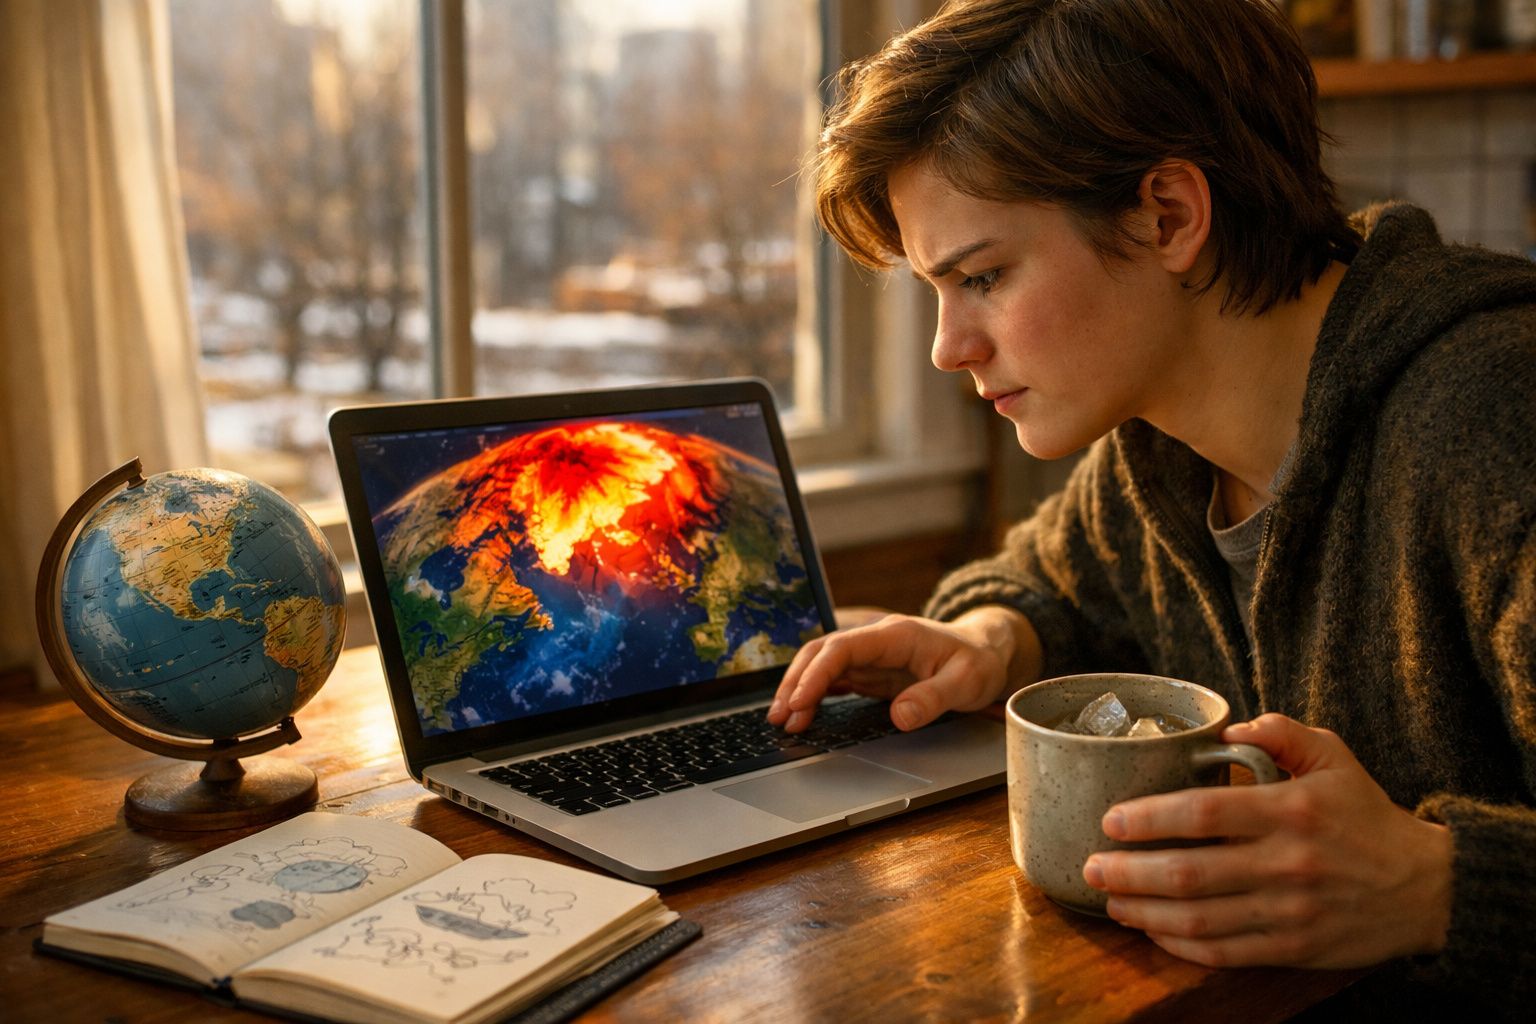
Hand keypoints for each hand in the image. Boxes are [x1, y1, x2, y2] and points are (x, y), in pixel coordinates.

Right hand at [765, 606, 1038, 732]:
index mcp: (894, 635)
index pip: (841, 648)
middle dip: (796, 682)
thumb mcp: (966, 681)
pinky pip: (834, 678)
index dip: (815, 674)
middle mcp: (876, 641)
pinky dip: (815, 694)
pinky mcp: (872, 671)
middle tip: (780, 717)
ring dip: (800, 688)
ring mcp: (871, 656)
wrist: (986, 651)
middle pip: (821, 652)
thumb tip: (900, 716)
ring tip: (782, 720)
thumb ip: (933, 698)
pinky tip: (802, 712)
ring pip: (822, 665)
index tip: (799, 702)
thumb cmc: (978, 662)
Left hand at [1082, 713, 1452, 968]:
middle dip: (1128, 872)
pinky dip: (1181, 946)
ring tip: (1110, 899)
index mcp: (1288, 811)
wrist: (1427, 887)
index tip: (1110, 821)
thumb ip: (1279, 732)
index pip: (1202, 814)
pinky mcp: (1295, 950)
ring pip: (1198, 919)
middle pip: (1188, 873)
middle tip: (1091, 866)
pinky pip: (1225, 953)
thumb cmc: (1366, 816)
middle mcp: (1285, 863)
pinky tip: (1154, 930)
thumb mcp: (1333, 756)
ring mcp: (1289, 912)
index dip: (1147, 819)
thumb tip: (1227, 729)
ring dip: (1144, 912)